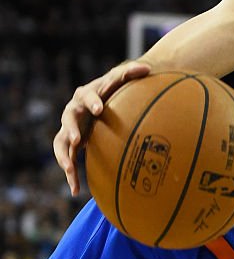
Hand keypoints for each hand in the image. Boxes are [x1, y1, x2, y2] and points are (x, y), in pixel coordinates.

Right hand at [53, 61, 151, 195]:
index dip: (92, 102)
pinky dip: (70, 174)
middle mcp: (74, 110)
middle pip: (68, 119)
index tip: (100, 110)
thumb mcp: (120, 80)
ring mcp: (70, 128)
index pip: (87, 96)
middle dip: (71, 129)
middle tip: (78, 140)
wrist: (102, 100)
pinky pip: (67, 158)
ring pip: (61, 142)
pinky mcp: (71, 143)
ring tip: (70, 169)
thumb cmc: (113, 89)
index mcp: (86, 95)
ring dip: (64, 155)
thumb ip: (132, 73)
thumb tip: (148, 67)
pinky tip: (76, 191)